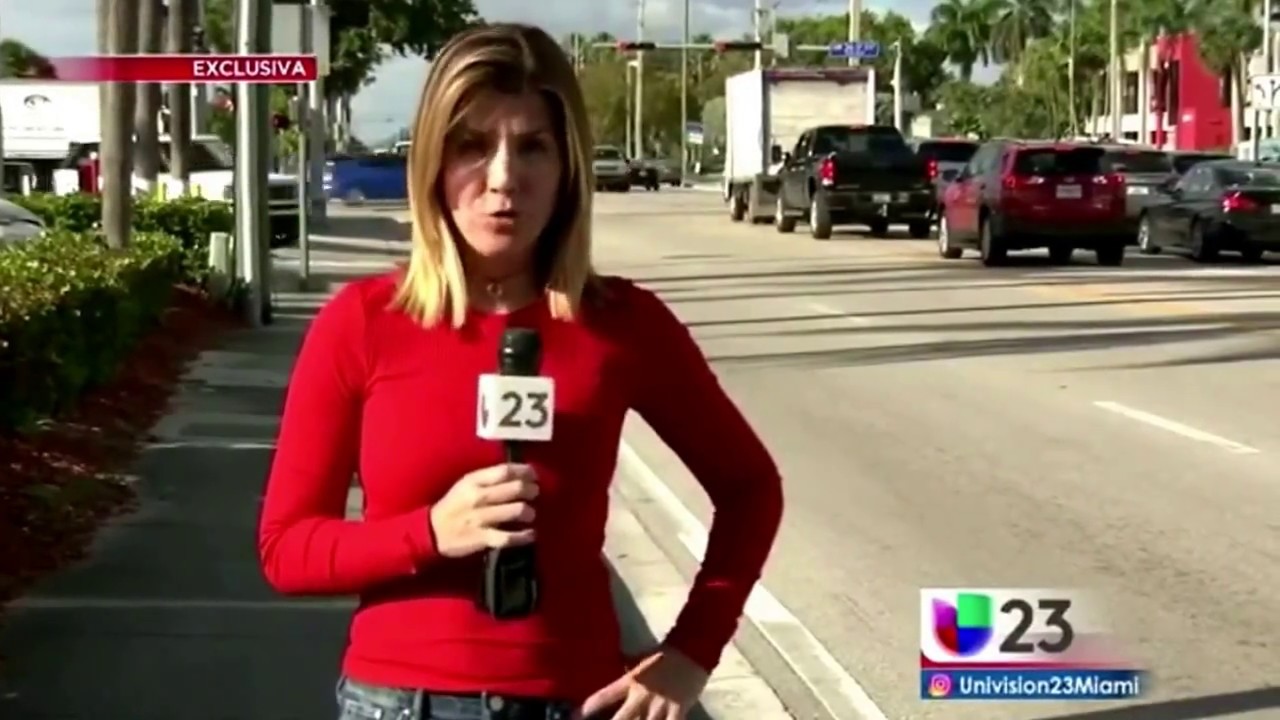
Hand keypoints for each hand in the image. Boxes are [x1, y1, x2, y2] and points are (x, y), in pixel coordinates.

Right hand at [429, 463, 537, 557]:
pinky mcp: (482, 538)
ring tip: (530, 514)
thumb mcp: (466, 485)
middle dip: (531, 490)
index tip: (534, 474)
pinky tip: (531, 535)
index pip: (505, 471)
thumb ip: (488, 479)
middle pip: (515, 489)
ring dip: (529, 512)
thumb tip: (518, 474)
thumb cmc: (454, 505)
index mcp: (474, 481)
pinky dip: (524, 536)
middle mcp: (478, 497)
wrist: (432, 531)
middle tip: (535, 493)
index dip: (524, 471)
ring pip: (515, 511)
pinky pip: (508, 537)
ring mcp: (480, 518)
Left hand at [575, 647, 708, 719]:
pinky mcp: (677, 711)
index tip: (574, 717)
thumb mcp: (640, 659)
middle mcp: (642, 695)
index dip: (587, 709)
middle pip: (621, 719)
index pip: (604, 696)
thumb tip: (611, 663)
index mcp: (631, 681)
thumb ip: (626, 667)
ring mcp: (660, 705)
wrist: (692, 650)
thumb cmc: (665, 654)